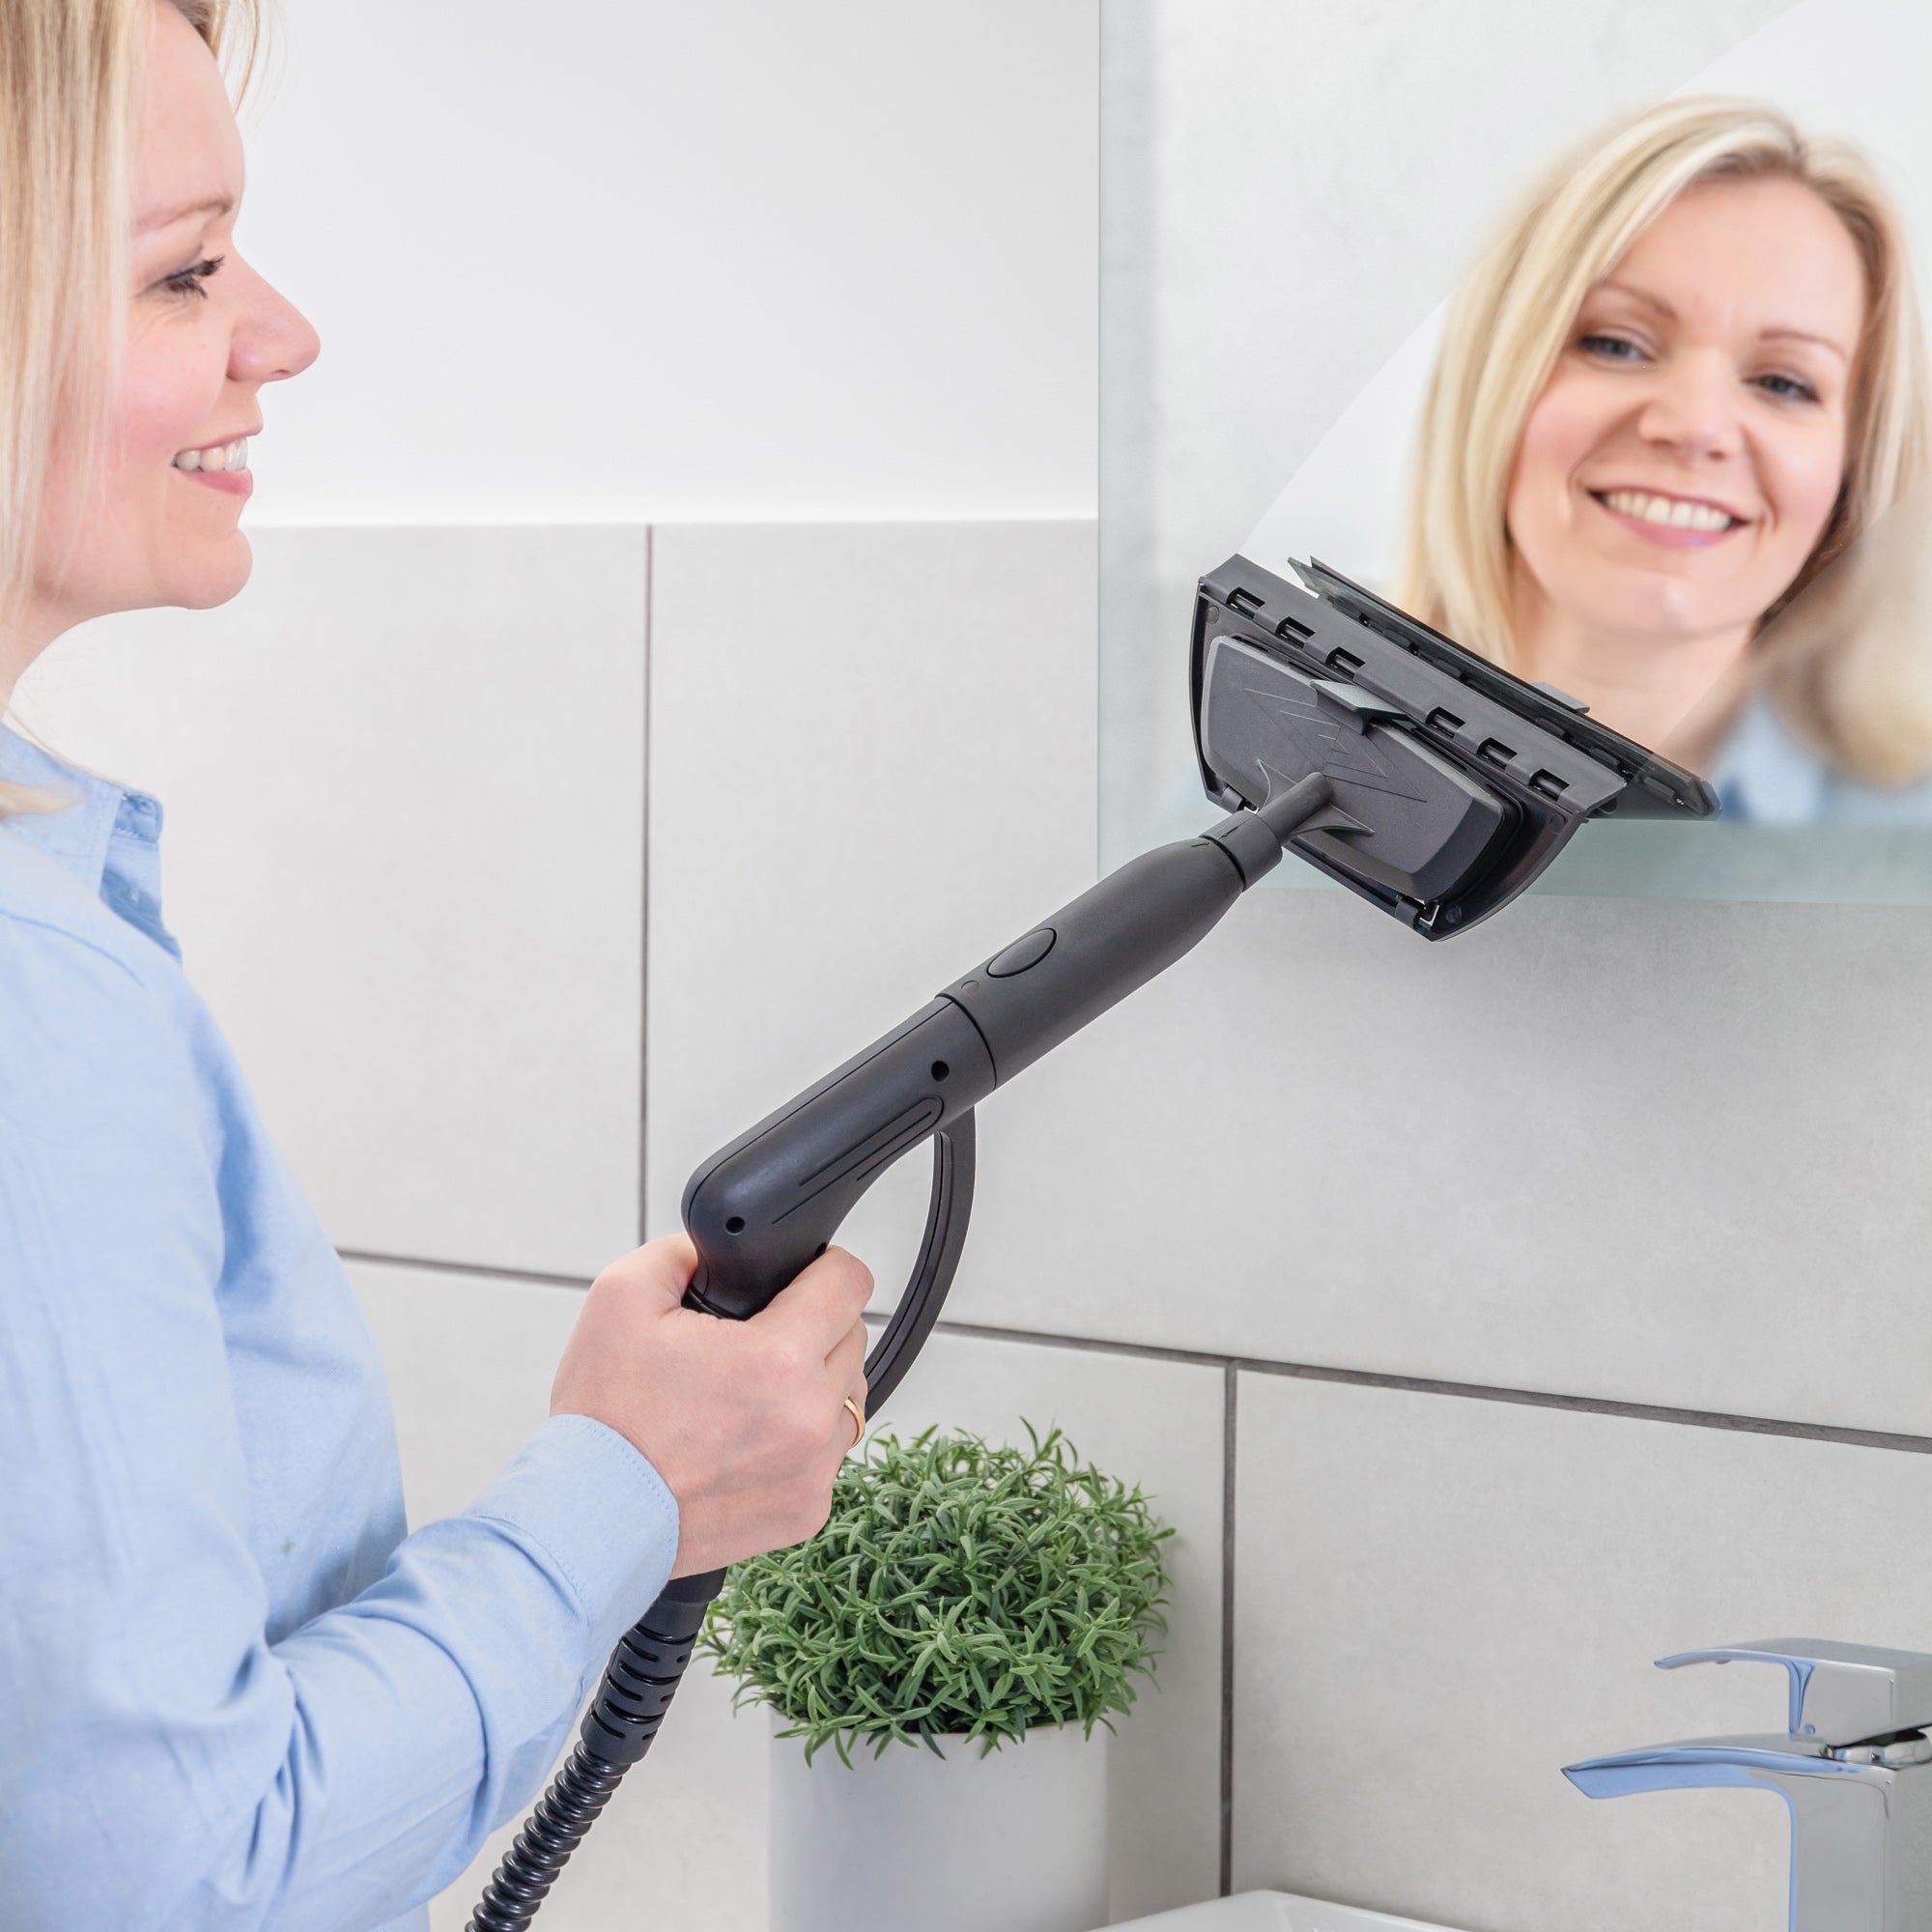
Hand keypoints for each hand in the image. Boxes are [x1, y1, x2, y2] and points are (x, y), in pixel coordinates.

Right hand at [550, 1234, 872, 1575]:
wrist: (587, 1519)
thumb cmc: (603, 1421)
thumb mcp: (621, 1297)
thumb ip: (681, 1251)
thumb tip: (715, 1249)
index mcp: (777, 1358)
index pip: (851, 1284)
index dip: (827, 1267)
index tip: (809, 1273)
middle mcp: (809, 1418)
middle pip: (852, 1339)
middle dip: (815, 1325)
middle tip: (760, 1334)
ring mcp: (813, 1472)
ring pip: (846, 1399)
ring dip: (815, 1384)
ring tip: (755, 1388)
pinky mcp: (805, 1512)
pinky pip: (826, 1455)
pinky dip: (801, 1440)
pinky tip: (750, 1437)